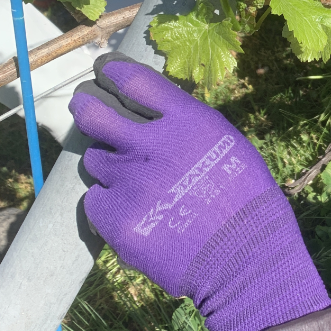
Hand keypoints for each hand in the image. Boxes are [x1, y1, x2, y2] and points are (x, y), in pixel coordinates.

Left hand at [69, 55, 330, 330]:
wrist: (245, 258)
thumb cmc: (245, 199)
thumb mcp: (225, 144)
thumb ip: (185, 124)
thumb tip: (150, 110)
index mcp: (186, 121)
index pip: (130, 79)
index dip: (111, 71)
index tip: (104, 71)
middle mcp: (150, 145)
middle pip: (92, 111)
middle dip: (85, 104)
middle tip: (86, 105)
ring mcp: (128, 182)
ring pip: (96, 159)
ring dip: (110, 164)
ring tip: (139, 182)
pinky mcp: (113, 218)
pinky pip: (97, 200)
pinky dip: (111, 204)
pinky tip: (139, 213)